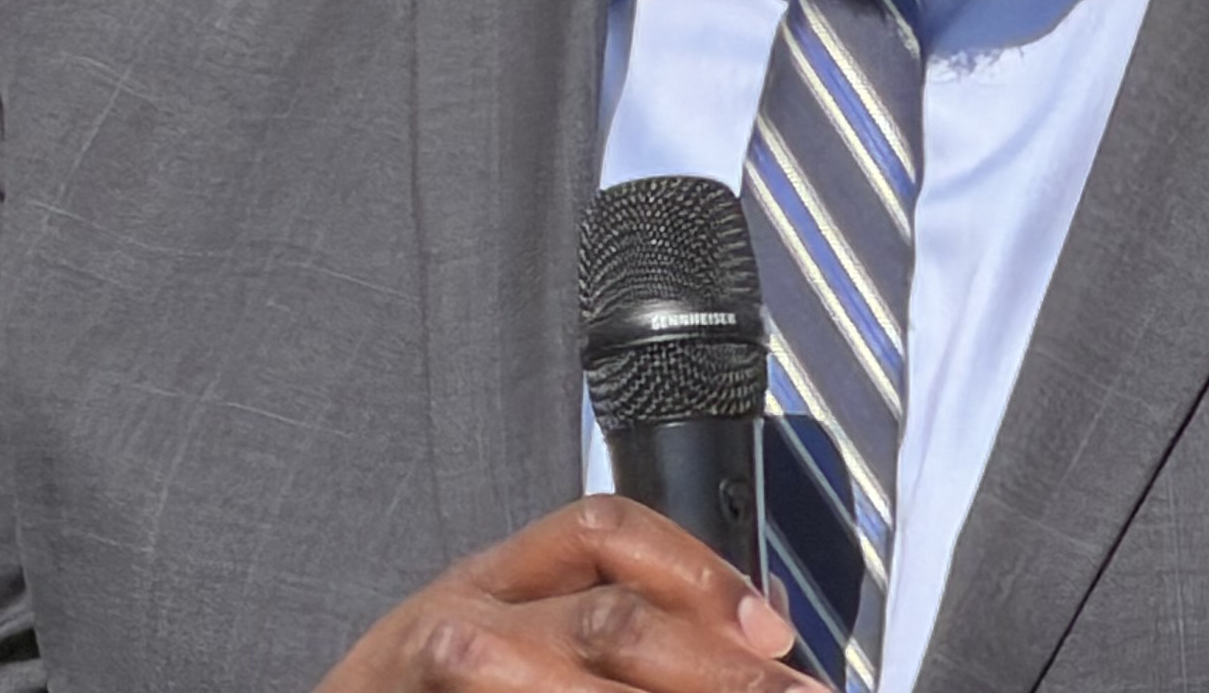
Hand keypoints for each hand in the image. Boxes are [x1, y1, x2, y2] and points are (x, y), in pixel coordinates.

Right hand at [312, 497, 815, 692]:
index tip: (774, 631)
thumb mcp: (508, 643)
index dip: (699, 571)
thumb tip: (761, 627)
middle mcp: (463, 620)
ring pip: (562, 679)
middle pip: (606, 621)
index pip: (603, 530)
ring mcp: (434, 679)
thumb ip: (609, 623)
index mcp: (492, 581)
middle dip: (715, 667)